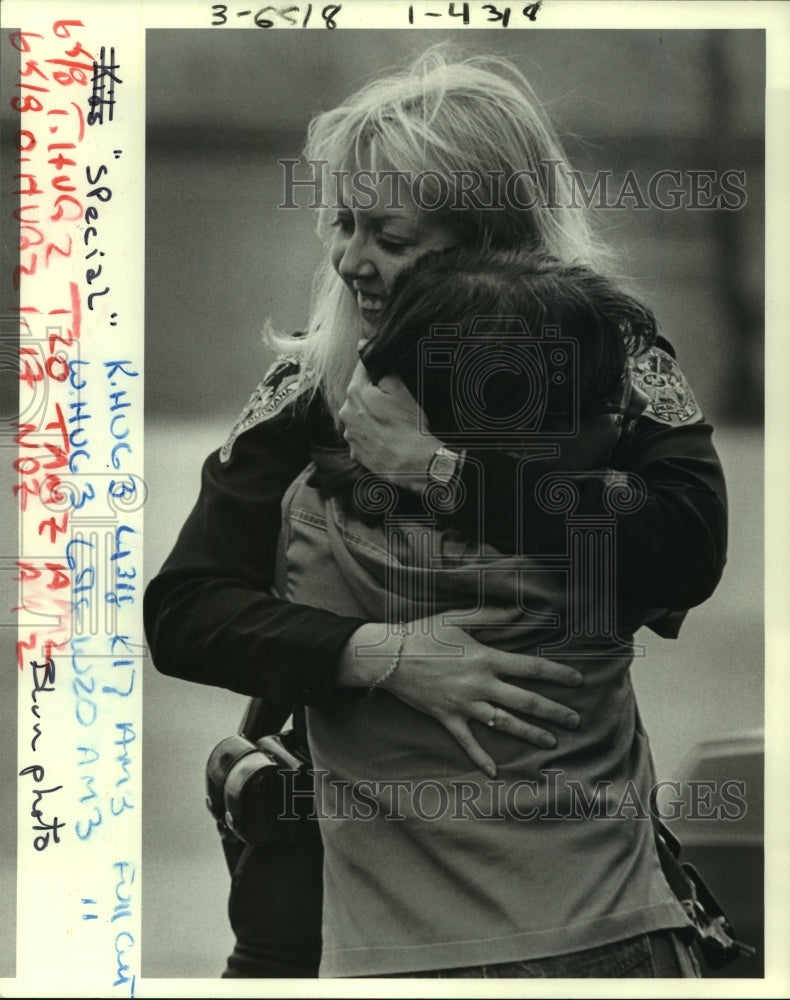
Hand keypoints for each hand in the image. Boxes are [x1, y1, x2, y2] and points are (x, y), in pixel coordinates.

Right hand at [337, 613, 582, 777]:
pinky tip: (495, 772)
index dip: (557, 674)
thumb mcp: (457, 618)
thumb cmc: (423, 634)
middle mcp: (480, 684)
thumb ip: (490, 615)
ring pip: (504, 723)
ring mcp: (464, 704)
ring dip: (529, 733)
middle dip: (553, 711)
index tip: (578, 681)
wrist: (388, 657)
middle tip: (575, 720)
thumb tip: (520, 611)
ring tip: (551, 742)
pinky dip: (481, 757)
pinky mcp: (447, 718)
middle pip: (525, 700)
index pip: (530, 668)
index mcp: (486, 658)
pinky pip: (467, 742)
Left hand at [338, 358, 438, 488]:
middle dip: (372, 395)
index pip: (361, 369)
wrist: (412, 463)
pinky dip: (371, 434)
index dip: (374, 367)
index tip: (384, 370)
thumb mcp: (401, 390)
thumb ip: (382, 368)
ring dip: (370, 416)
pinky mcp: (355, 452)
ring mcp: (349, 434)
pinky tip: (386, 437)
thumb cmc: (408, 425)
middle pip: (358, 394)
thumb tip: (364, 346)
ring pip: (359, 416)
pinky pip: (362, 436)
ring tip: (391, 423)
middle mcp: (346, 413)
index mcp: (355, 393)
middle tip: (393, 403)